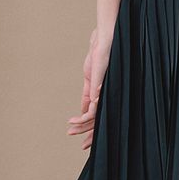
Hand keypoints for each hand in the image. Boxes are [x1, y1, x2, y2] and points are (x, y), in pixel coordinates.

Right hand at [66, 26, 111, 150]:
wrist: (103, 41)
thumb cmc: (98, 56)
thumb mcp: (90, 79)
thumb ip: (88, 94)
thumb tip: (84, 108)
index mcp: (104, 95)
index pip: (98, 116)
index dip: (89, 127)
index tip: (79, 134)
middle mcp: (108, 96)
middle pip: (98, 121)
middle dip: (86, 132)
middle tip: (73, 137)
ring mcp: (106, 93)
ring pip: (96, 117)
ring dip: (82, 124)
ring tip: (70, 127)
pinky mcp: (102, 88)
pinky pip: (95, 108)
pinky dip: (85, 115)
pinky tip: (76, 117)